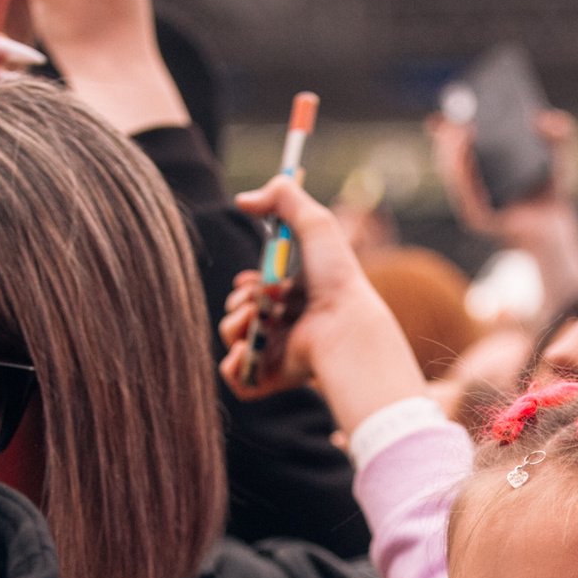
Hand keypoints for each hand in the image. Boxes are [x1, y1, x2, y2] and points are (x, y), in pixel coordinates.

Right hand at [218, 175, 428, 432]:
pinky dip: (235, 364)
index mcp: (297, 299)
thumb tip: (242, 198)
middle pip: (240, 314)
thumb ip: (284, 197)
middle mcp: (287, 328)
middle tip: (258, 299)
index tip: (249, 279)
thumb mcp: (315, 223)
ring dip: (235, 325)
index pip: (257, 294)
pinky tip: (247, 349)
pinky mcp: (271, 379)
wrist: (344, 325)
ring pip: (233, 341)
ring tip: (257, 319)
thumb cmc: (336, 278)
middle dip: (238, 302)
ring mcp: (278, 354)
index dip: (245, 285)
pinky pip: (236, 378)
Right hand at [425, 109, 577, 314]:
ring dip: (452, 150)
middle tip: (457, 112)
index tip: (441, 108)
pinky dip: (463, 174)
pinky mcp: (478, 219)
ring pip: (452, 174)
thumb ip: (560, 132)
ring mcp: (472, 203)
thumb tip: (544, 118)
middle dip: (448, 133)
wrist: (560, 229)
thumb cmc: (554, 192)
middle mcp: (471, 185)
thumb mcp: (561, 155)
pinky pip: (466, 195)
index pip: (455, 144)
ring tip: (462, 128)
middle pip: (448, 156)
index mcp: (481, 168)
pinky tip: (467, 153)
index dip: (444, 127)